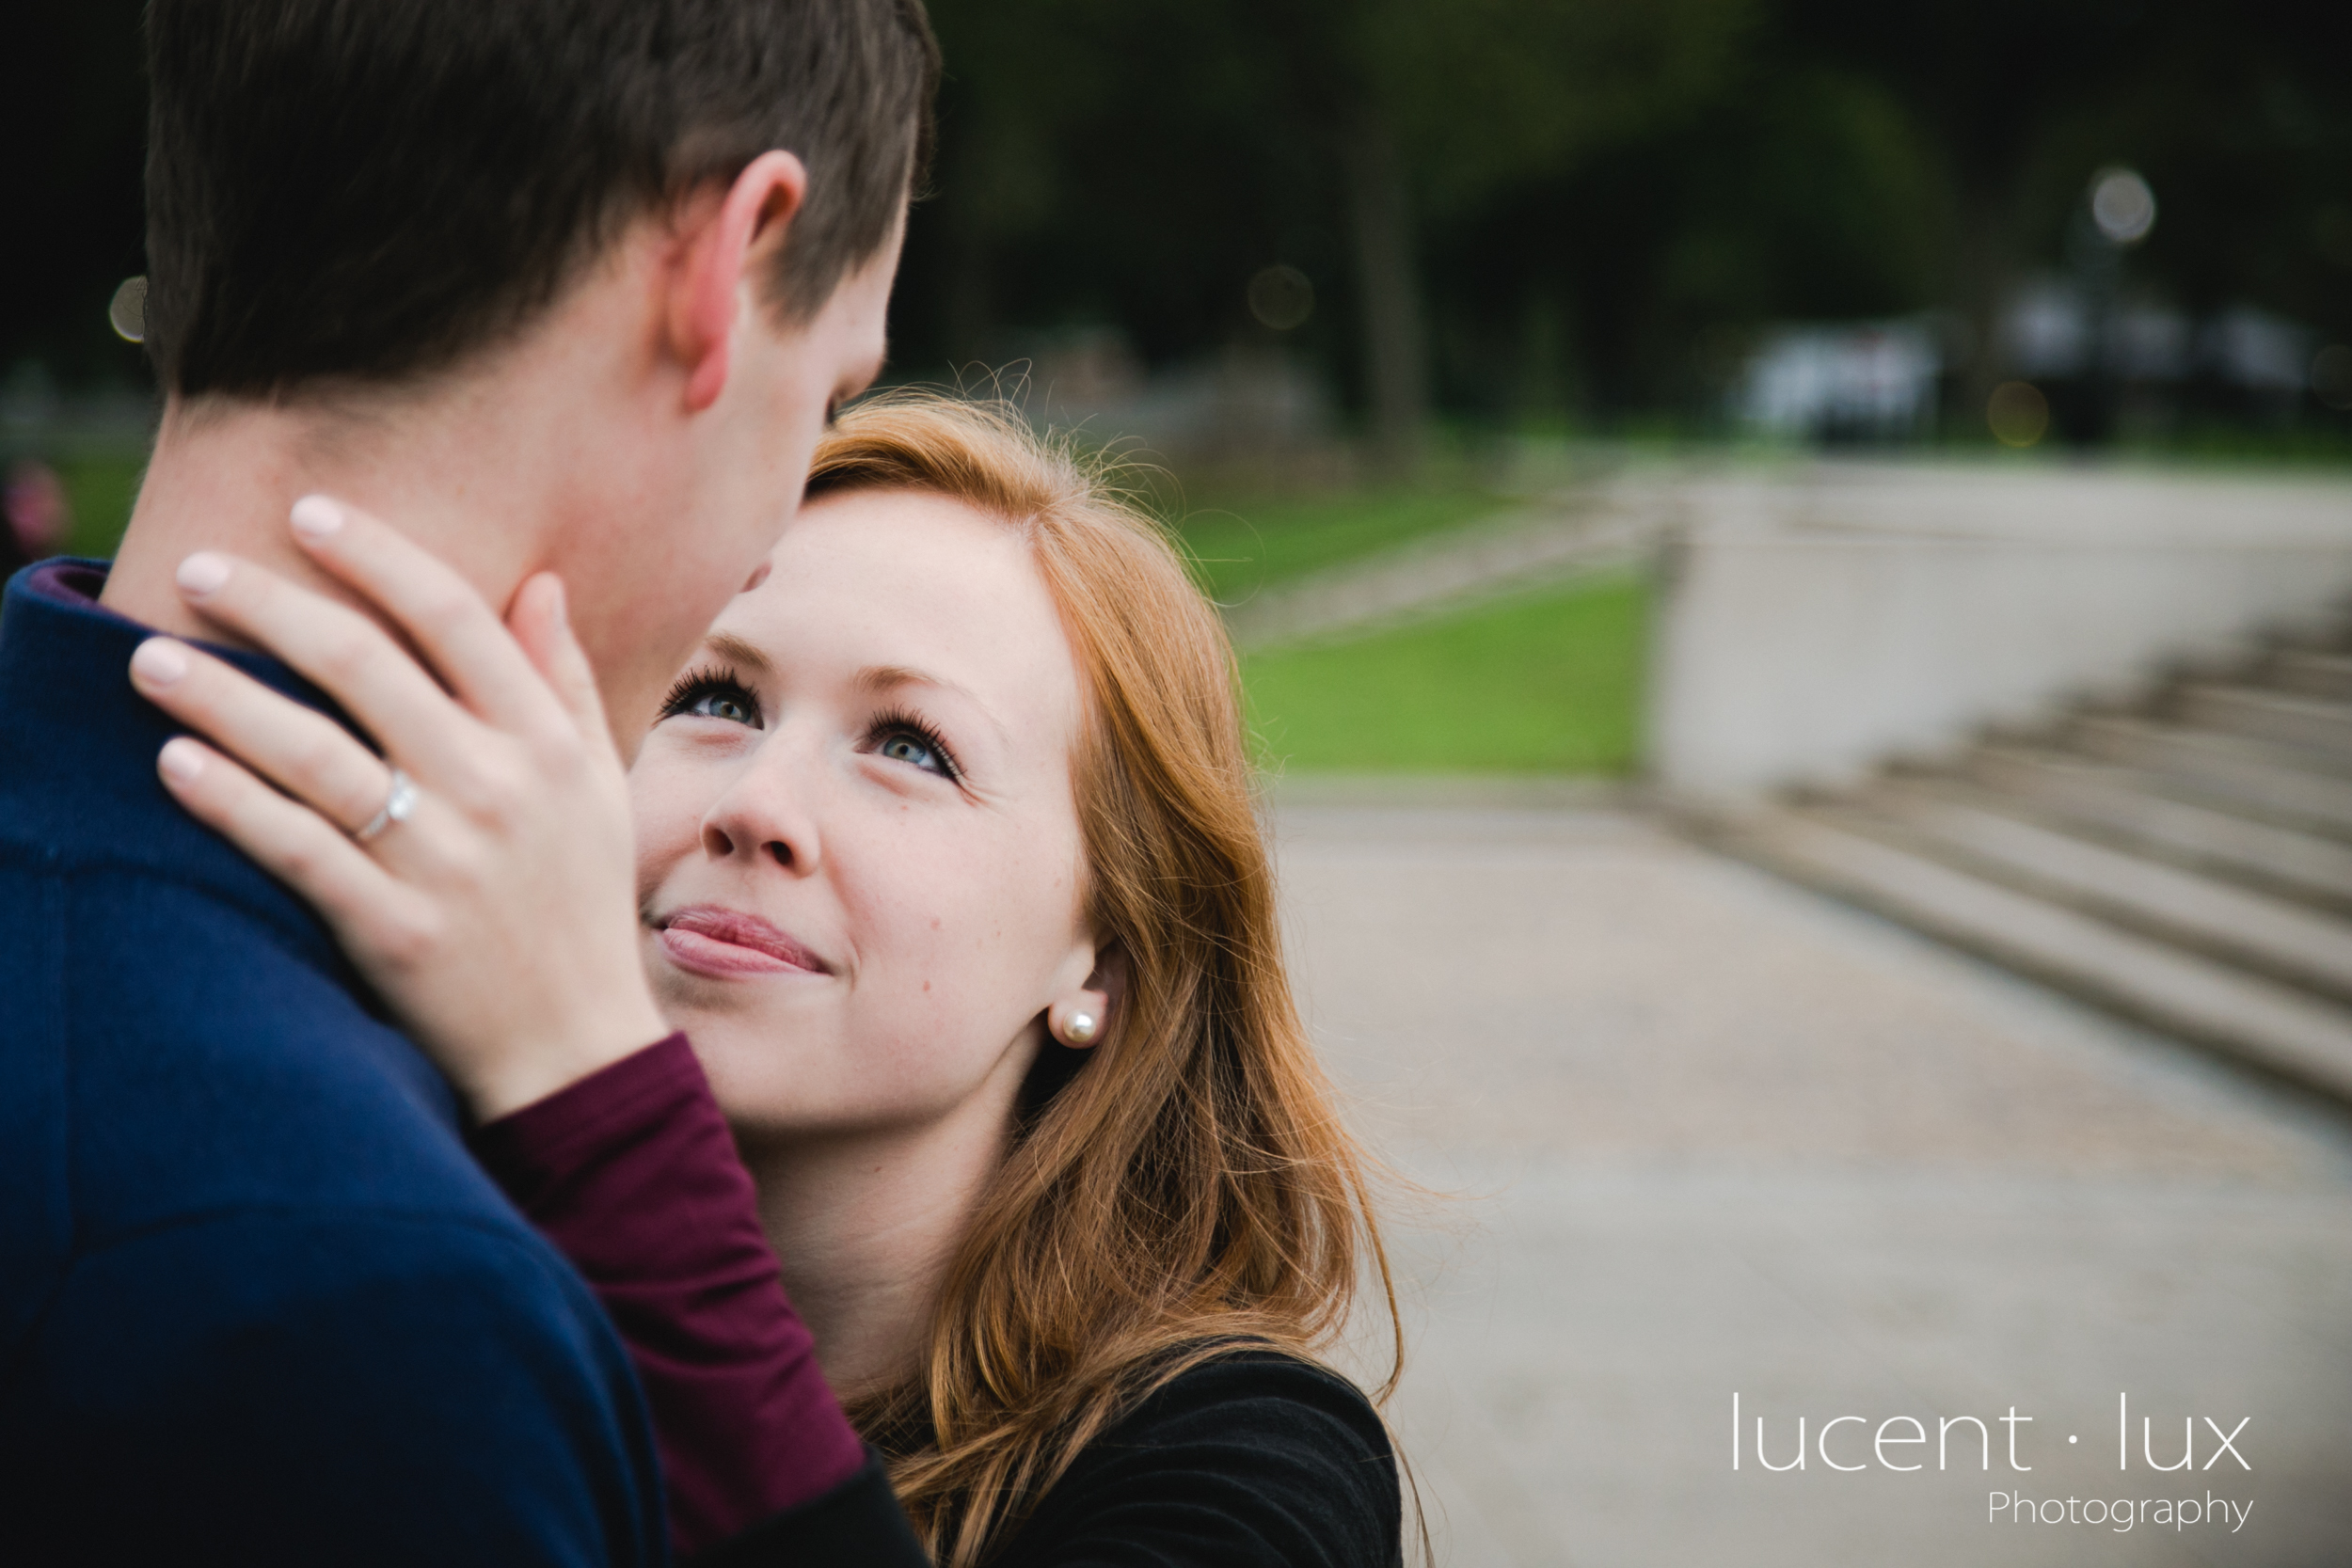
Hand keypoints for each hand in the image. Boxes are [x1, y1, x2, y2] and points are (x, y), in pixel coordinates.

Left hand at [129, 495, 669, 1120]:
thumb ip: (565, 683)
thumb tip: (539, 582)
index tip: (308, 513)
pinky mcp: (393, 928)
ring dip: (220, 696)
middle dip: (269, 605)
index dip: (375, 554)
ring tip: (150, 660)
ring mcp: (445, 860)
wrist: (575, 1047)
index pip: (456, 617)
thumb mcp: (600, 788)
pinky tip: (175, 762)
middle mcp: (499, 789)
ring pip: (311, 752)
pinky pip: (294, 848)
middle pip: (365, 666)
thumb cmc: (579, 905)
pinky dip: (230, 800)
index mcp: (550, 744)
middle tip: (198, 568)